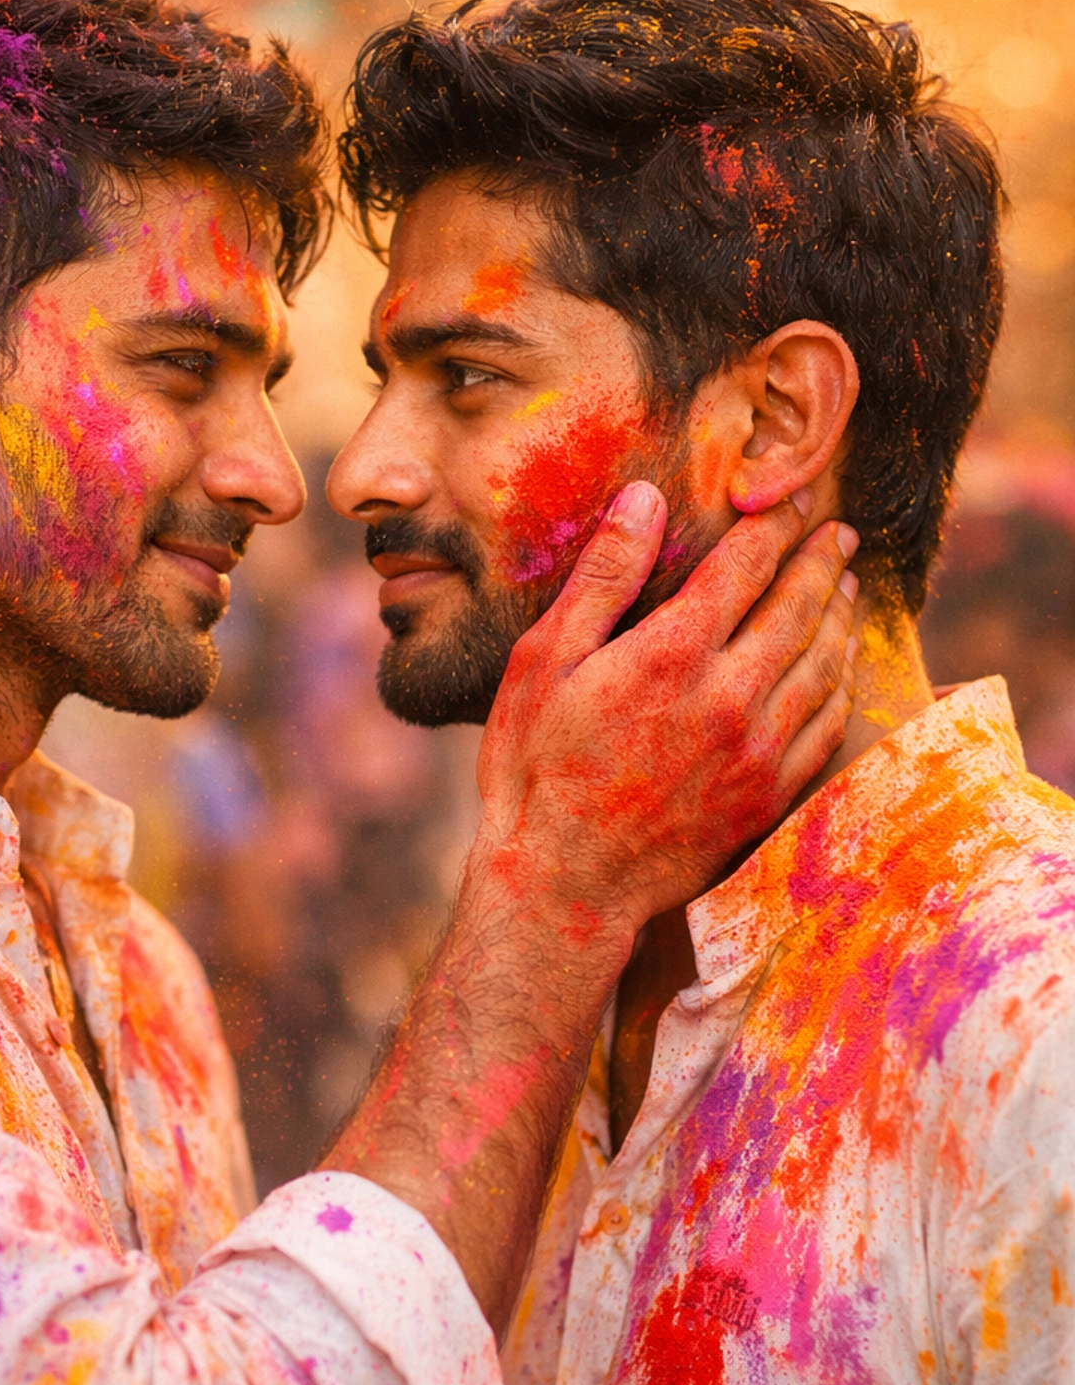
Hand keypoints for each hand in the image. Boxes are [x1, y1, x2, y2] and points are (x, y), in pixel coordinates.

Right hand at [475, 481, 856, 939]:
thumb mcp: (543, 661)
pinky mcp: (767, 796)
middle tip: (840, 534)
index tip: (788, 500)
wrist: (564, 885)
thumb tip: (644, 498)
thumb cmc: (536, 769)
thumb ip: (602, 577)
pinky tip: (839, 669)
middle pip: (798, 609)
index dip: (772, 526)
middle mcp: (730, 697)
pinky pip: (825, 727)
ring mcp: (757, 752)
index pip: (746, 566)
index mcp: (673, 653)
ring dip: (840, 619)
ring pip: (822, 666)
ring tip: (848, 589)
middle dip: (822, 563)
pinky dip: (840, 686)